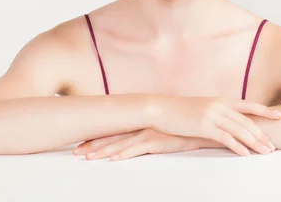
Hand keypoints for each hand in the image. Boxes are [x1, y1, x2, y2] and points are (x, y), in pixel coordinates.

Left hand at [73, 128, 200, 160]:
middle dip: (93, 144)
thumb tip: (138, 141)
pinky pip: (138, 149)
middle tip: (76, 152)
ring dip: (103, 151)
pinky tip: (114, 159)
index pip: (115, 130)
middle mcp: (143, 124)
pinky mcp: (160, 140)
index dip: (98, 137)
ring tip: (88, 158)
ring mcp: (150, 131)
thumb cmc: (185, 129)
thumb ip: (150, 134)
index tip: (82, 143)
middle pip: (113, 136)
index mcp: (142, 122)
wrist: (204, 125)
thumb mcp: (163, 131)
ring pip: (122, 143)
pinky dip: (125, 154)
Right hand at [153, 96, 280, 155]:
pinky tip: (246, 154)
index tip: (280, 115)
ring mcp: (212, 115)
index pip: (249, 105)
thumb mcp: (204, 107)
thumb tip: (231, 121)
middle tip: (273, 146)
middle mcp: (220, 105)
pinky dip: (237, 146)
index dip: (266, 111)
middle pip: (247, 121)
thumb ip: (219, 112)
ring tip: (265, 152)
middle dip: (262, 135)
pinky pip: (225, 138)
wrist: (162, 109)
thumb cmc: (182, 111)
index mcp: (222, 100)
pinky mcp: (204, 126)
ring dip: (254, 142)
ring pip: (240, 130)